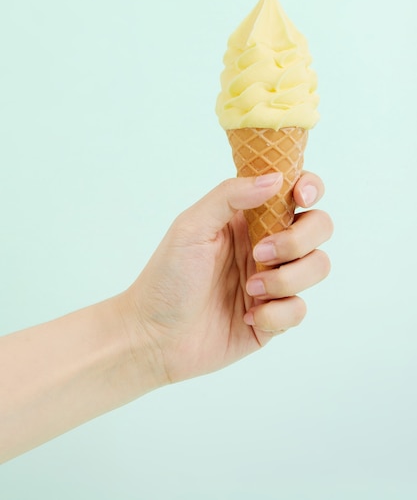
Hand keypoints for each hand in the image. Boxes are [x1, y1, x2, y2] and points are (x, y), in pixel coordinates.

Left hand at [125, 172, 332, 385]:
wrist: (154, 337)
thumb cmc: (167, 277)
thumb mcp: (191, 227)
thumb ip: (230, 195)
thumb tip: (276, 177)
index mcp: (249, 218)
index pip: (295, 192)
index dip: (309, 188)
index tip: (299, 199)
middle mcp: (267, 244)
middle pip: (319, 226)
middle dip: (298, 240)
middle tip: (260, 252)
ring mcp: (274, 281)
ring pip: (318, 266)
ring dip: (287, 278)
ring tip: (250, 289)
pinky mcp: (276, 317)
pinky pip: (300, 309)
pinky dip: (277, 314)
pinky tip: (247, 317)